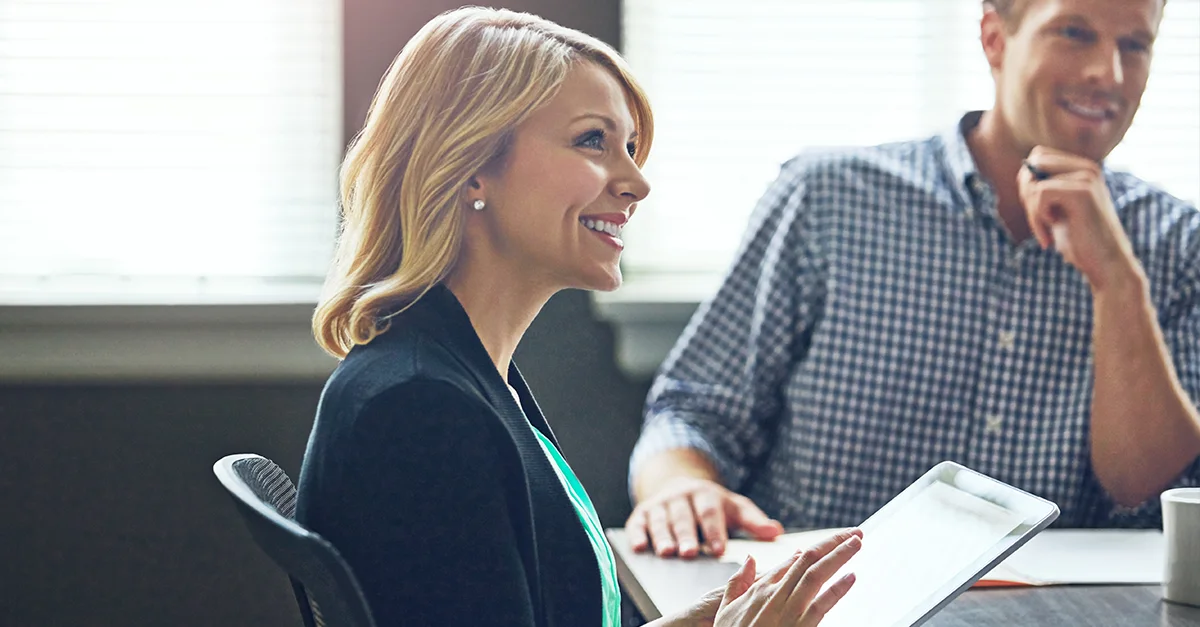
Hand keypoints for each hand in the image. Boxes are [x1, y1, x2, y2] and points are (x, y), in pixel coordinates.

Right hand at [626, 477, 783, 556]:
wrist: (679, 486)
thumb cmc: (712, 505)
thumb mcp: (734, 508)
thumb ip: (754, 521)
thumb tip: (776, 532)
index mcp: (706, 495)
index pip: (711, 514)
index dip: (714, 531)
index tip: (718, 549)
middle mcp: (681, 497)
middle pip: (684, 517)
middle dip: (686, 535)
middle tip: (689, 553)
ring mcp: (660, 504)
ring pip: (661, 520)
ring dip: (663, 536)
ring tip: (666, 552)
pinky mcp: (642, 513)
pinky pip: (638, 523)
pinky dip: (637, 534)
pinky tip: (640, 546)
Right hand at [714, 529, 861, 626]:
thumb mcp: (726, 608)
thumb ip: (737, 582)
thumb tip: (749, 559)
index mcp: (760, 588)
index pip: (792, 561)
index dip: (814, 549)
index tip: (831, 542)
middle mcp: (775, 593)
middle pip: (808, 560)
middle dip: (833, 544)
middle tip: (855, 532)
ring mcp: (788, 609)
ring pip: (816, 575)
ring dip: (839, 556)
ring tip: (856, 542)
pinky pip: (822, 605)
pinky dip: (837, 589)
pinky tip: (851, 577)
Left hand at [1018, 146, 1141, 290]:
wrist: (1106, 264)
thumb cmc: (1080, 240)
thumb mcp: (1058, 210)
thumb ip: (1044, 190)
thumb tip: (1023, 172)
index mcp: (1082, 169)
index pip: (1038, 156)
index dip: (1027, 181)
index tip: (1035, 209)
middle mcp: (1087, 168)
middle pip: (1033, 163)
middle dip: (1026, 193)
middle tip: (1037, 221)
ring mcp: (1087, 178)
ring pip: (1034, 183)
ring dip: (1032, 213)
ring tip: (1046, 233)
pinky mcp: (1083, 192)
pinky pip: (1041, 193)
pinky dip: (1037, 217)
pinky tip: (1050, 234)